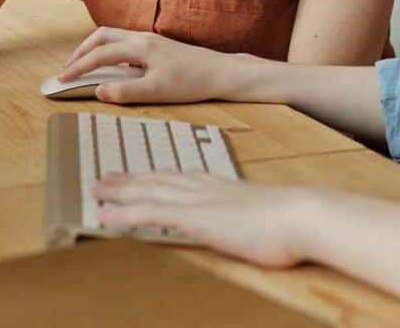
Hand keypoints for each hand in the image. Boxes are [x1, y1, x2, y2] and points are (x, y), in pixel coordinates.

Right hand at [57, 27, 247, 104]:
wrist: (221, 72)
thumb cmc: (192, 82)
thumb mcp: (157, 92)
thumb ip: (125, 91)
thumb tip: (99, 90)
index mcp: (140, 47)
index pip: (99, 54)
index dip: (78, 67)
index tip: (62, 79)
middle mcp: (142, 38)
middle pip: (101, 36)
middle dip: (80, 52)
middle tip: (68, 69)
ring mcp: (150, 40)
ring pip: (112, 37)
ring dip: (94, 49)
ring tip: (84, 66)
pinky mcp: (157, 46)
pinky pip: (124, 42)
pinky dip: (109, 50)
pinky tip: (111, 66)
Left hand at [93, 172, 315, 268]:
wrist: (302, 215)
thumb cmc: (294, 222)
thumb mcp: (269, 216)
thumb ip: (254, 217)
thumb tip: (258, 225)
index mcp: (223, 187)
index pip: (181, 178)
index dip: (157, 176)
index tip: (142, 174)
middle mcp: (205, 188)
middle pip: (158, 180)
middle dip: (130, 179)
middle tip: (106, 177)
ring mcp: (198, 201)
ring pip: (147, 192)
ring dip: (118, 191)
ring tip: (96, 190)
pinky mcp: (194, 218)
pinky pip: (148, 214)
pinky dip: (123, 213)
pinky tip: (105, 215)